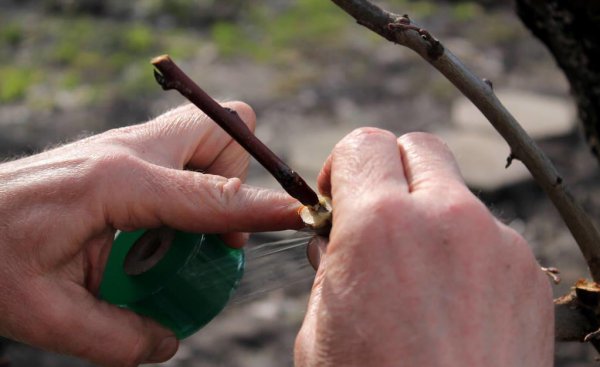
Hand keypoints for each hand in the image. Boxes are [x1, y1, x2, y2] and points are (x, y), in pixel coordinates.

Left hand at [0, 102, 300, 365]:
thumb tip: (168, 340)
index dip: (262, 208)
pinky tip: (151, 228)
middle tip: (212, 234)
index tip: (299, 213)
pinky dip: (187, 188)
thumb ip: (116, 337)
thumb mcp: (43, 314)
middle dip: (235, 178)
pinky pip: (181, 157)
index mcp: (116, 183)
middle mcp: (128, 152)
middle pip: (223, 129)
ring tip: (179, 235)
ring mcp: (124, 147)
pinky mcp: (120, 154)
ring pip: (205, 135)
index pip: (213, 194)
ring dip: (213, 182)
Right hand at [296, 128, 552, 365]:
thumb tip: (335, 239)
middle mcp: (446, 220)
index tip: (337, 196)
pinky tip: (453, 301)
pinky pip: (487, 236)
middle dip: (389, 171)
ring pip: (454, 193)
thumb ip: (328, 266)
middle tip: (375, 214)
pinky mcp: (527, 273)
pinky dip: (464, 251)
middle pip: (417, 147)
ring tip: (417, 273)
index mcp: (379, 226)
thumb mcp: (319, 329)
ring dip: (429, 215)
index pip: (362, 144)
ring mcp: (496, 244)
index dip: (340, 166)